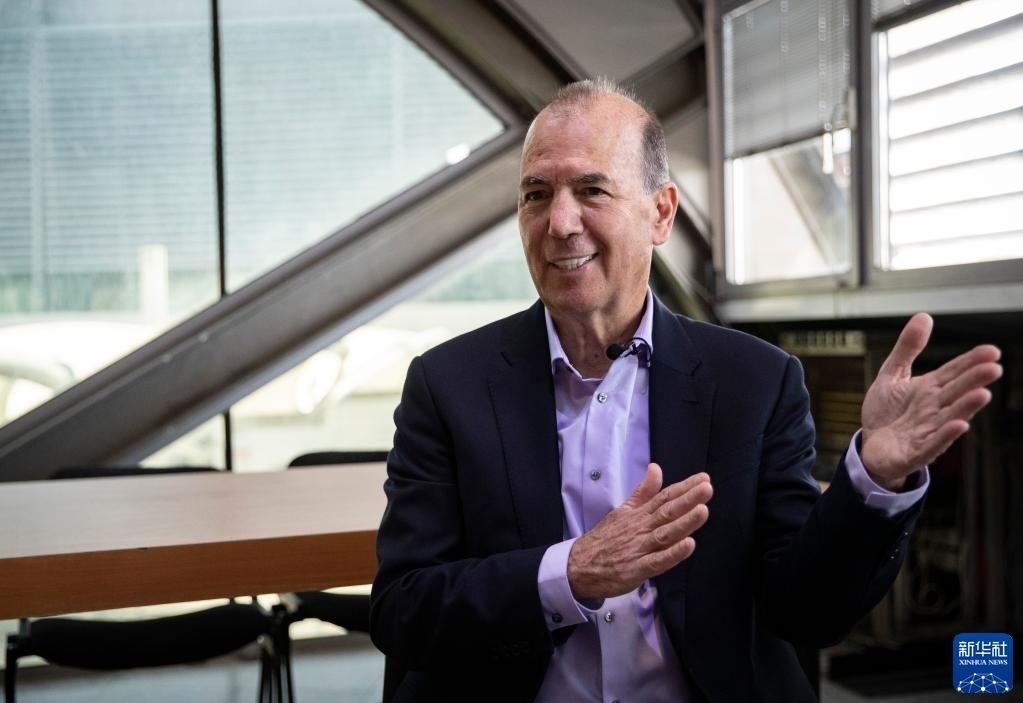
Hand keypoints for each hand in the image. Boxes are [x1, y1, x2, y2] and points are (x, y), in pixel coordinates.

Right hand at [567, 464, 711, 600]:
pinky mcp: (637, 569)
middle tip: (707, 488)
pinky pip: (658, 561)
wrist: (580, 565)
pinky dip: (673, 553)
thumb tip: (656, 468)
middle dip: (688, 500)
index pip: (664, 497)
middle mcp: (641, 528)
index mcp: (639, 514)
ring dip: (684, 522)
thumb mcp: (623, 510)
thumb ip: (643, 491)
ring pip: (665, 534)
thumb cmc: (605, 538)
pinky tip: (688, 545)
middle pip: (667, 512)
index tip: (704, 479)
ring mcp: (639, 548)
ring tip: (702, 510)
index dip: (685, 488)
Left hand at [861, 313, 1001, 489]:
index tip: (992, 350)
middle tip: (994, 367)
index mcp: (930, 389)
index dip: (971, 362)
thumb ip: (907, 348)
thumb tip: (924, 316)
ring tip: (982, 393)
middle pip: (956, 392)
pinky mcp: (916, 452)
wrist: (870, 446)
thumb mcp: (891, 374)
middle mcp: (933, 409)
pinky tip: (959, 425)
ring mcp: (927, 431)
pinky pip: (933, 444)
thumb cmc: (886, 412)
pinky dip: (946, 435)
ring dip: (966, 407)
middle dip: (974, 381)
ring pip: (950, 417)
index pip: (954, 372)